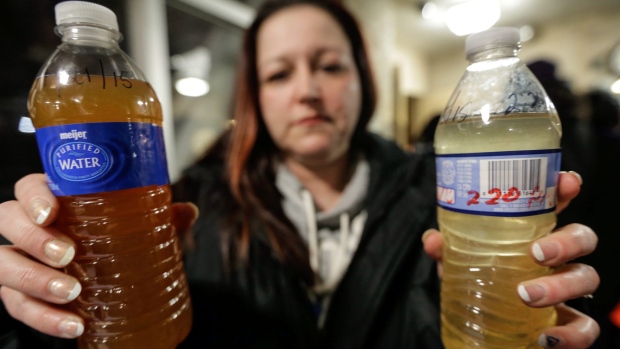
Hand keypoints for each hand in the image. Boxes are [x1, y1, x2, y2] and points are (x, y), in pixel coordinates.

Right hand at [0, 174, 197, 338]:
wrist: (100, 278)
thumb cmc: (109, 240)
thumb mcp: (134, 227)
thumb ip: (158, 217)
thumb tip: (188, 212)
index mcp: (53, 201)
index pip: (28, 186)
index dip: (34, 196)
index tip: (52, 211)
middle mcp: (27, 228)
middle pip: (8, 220)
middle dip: (33, 238)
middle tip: (67, 254)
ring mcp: (17, 260)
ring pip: (3, 265)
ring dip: (34, 280)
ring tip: (71, 292)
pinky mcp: (17, 294)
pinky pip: (17, 306)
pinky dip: (44, 318)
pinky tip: (73, 324)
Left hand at [422, 171, 599, 347]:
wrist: (483, 331)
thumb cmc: (477, 284)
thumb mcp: (457, 264)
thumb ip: (446, 250)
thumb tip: (433, 241)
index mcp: (531, 234)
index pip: (556, 204)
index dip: (566, 189)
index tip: (567, 182)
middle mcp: (556, 259)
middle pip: (580, 237)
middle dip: (566, 240)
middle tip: (537, 252)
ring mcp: (565, 290)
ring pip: (586, 277)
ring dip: (560, 285)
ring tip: (526, 294)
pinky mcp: (568, 324)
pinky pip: (585, 326)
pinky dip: (571, 333)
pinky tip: (545, 335)